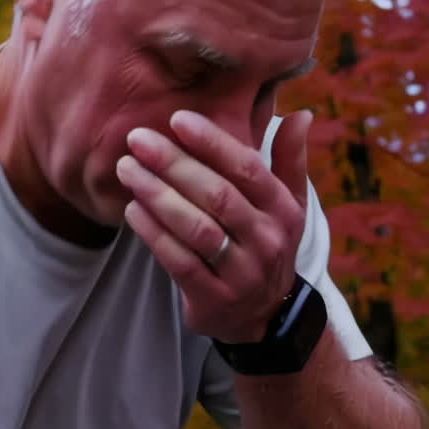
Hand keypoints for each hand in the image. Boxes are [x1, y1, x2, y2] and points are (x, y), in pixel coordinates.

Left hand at [115, 110, 311, 343]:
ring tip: (127, 170)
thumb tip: (300, 113)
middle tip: (137, 140)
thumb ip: (288, 159)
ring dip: (158, 196)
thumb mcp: (287, 205)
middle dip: (174, 164)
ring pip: (197, 229)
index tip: (177, 119)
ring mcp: (241, 272)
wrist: (263, 315)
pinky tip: (133, 210)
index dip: (212, 142)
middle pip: (217, 195)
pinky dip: (154, 234)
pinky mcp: (214, 298)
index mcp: (282, 210)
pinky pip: (180, 262)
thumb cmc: (265, 243)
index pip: (247, 168)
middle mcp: (266, 240)